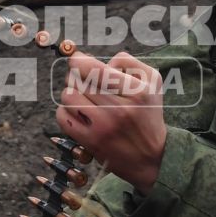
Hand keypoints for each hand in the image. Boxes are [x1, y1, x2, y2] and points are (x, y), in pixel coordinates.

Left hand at [54, 50, 166, 193]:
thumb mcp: (153, 82)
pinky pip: (63, 117)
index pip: (96, 69)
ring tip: (80, 95)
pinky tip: (78, 111)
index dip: (79, 60)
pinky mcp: (90, 141)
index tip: (75, 59)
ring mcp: (103, 127)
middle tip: (80, 78)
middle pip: (79, 80)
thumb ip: (130, 62)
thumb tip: (103, 61)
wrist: (151, 157)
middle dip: (75, 75)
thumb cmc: (148, 113)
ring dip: (71, 92)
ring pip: (68, 96)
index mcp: (136, 92)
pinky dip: (65, 110)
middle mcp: (119, 109)